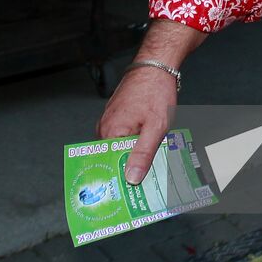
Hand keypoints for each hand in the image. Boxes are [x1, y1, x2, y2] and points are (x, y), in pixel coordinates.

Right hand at [97, 66, 175, 184]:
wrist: (156, 65)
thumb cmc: (155, 91)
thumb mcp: (155, 127)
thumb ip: (143, 154)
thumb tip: (131, 178)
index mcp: (110, 132)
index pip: (108, 166)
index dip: (120, 181)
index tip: (130, 196)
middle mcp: (105, 127)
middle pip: (114, 159)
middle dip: (129, 170)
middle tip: (146, 185)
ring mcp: (110, 120)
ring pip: (120, 148)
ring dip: (134, 157)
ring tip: (150, 167)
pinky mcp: (118, 116)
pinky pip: (124, 137)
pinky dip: (135, 144)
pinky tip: (149, 148)